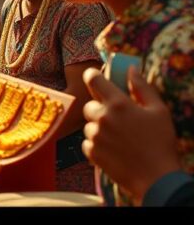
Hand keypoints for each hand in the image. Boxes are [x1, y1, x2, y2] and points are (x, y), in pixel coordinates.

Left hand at [82, 66, 181, 203]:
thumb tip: (131, 69)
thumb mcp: (159, 111)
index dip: (92, 76)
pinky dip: (97, 144)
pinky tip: (114, 149)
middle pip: (89, 105)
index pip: (93, 80)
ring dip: (99, 128)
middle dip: (100, 109)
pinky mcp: (91, 152)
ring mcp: (95, 136)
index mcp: (118, 104)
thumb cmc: (161, 142)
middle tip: (118, 120)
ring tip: (120, 138)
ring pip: (89, 125)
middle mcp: (102, 117)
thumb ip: (142, 88)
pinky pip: (87, 142)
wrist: (156, 178)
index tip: (95, 78)